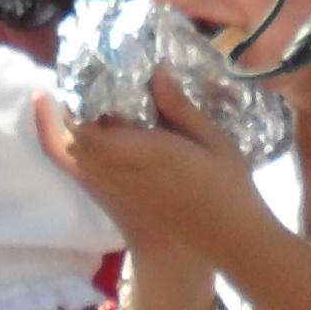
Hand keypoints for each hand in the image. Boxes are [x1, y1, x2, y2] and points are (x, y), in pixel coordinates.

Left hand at [30, 72, 267, 261]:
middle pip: (80, 148)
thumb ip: (179, 107)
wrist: (231, 238)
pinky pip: (97, 177)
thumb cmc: (228, 185)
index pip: (92, 137)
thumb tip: (156, 71)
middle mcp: (127, 175)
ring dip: (86, 140)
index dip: (81, 113)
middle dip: (79, 122)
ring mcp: (124, 193)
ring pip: (85, 164)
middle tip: (95, 99)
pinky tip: (119, 144)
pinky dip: (96, 158)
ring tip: (105, 117)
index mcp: (148, 154)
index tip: (91, 90)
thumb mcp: (213, 139)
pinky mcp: (129, 204)